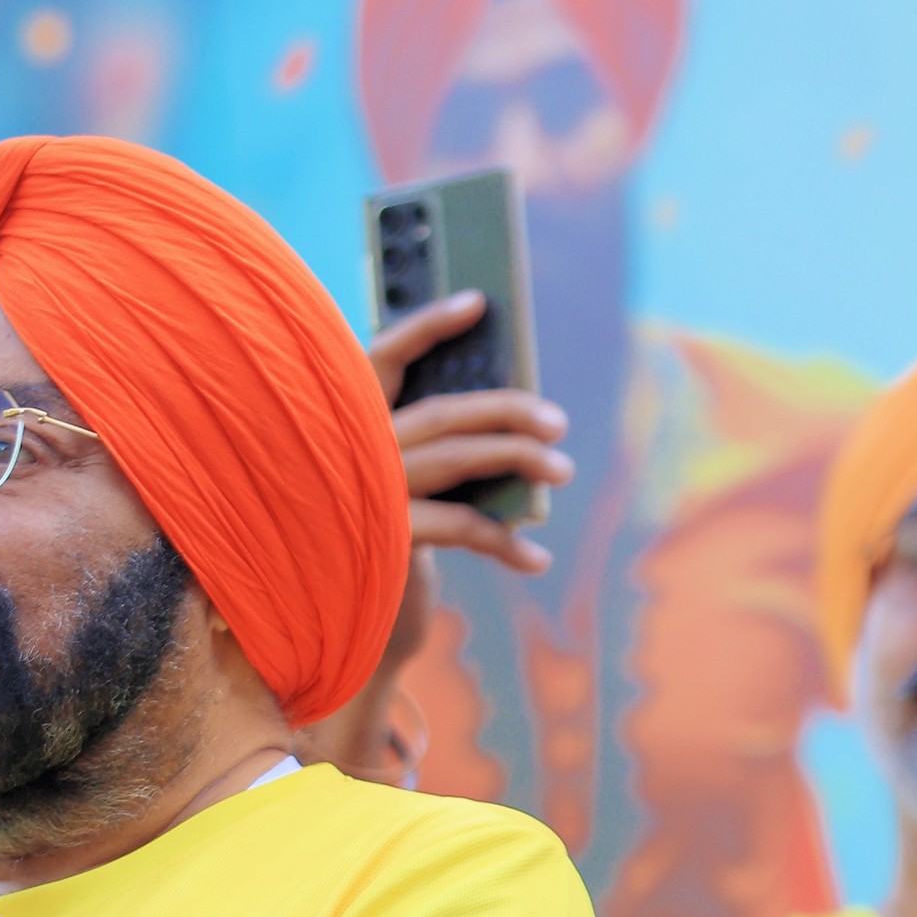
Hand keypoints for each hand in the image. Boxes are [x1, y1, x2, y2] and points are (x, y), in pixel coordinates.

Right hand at [369, 292, 572, 580]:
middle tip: (557, 421)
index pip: (384, 355)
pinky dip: (505, 543)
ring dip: (518, 458)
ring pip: (457, 459)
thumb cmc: (391, 534)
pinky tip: (536, 559)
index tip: (478, 303)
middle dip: (508, 411)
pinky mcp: (387, 537)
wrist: (355, 613)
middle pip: (442, 411)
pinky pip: (461, 527)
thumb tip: (519, 417)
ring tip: (563, 469)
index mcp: (352, 419)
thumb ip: (440, 440)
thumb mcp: (409, 479)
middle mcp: (353, 448)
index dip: (428, 326)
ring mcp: (368, 491)